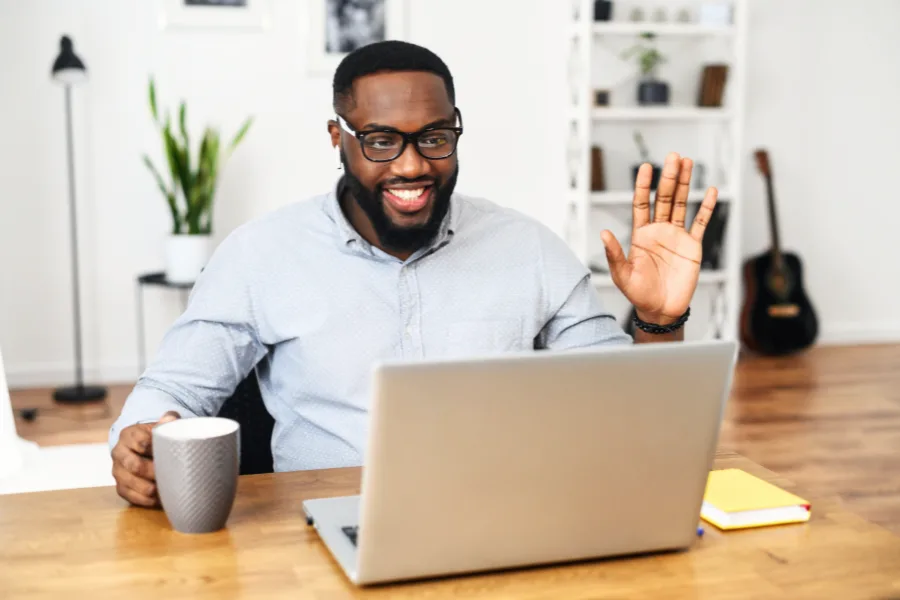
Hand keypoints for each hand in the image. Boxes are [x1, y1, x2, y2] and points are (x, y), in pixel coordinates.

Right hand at [111, 411, 179, 507]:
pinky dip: (144, 499)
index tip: (168, 452)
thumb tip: (170, 419)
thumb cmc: (156, 437)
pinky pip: (129, 496)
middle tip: (168, 474)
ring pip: (129, 482)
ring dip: (147, 488)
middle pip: (134, 465)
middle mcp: (119, 453)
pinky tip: (156, 500)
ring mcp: (118, 471)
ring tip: (161, 489)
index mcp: (128, 435)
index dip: (155, 448)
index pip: (141, 442)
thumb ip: (167, 421)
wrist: (143, 448)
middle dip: (152, 471)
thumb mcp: (160, 426)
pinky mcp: (121, 486)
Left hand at [600, 152, 717, 324]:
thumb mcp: (622, 275)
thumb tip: (604, 232)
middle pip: (664, 198)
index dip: (643, 185)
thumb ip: (614, 253)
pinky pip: (701, 223)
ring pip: (681, 204)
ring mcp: (676, 236)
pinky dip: (707, 208)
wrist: (660, 310)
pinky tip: (711, 191)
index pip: (641, 203)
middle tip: (673, 156)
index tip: (645, 166)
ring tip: (688, 162)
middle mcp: (658, 231)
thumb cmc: (638, 293)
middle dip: (668, 177)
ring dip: (685, 184)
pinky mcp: (692, 247)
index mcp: (640, 234)